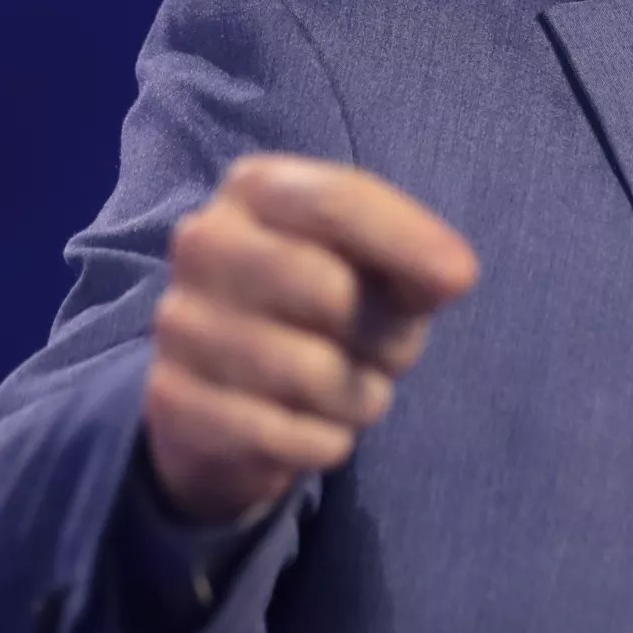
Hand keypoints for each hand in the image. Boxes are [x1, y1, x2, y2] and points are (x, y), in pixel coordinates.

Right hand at [142, 154, 478, 525]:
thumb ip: (415, 260)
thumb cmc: (321, 311)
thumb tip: (454, 273)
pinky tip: (313, 429)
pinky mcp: (172, 401)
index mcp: (255, 189)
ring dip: (359, 398)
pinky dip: (325, 443)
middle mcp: (204, 243)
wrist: (227, 395)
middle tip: (381, 352)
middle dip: (384, 336)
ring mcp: (180, 323)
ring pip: (312, 374)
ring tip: (347, 391)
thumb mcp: (375, 271)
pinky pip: (286, 435)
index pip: (336, 200)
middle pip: (330, 291)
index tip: (460, 278)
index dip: (406, 238)